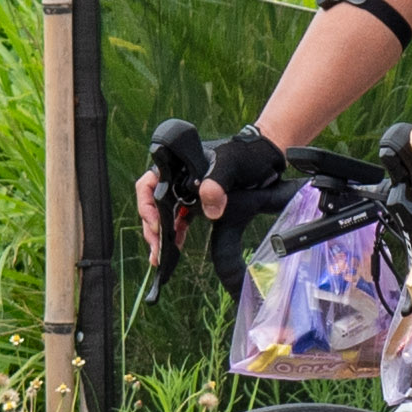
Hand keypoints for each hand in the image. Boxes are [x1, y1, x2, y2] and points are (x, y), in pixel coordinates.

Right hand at [138, 126, 283, 262]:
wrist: (265, 159)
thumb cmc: (246, 154)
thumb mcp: (231, 165)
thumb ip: (217, 183)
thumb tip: (210, 210)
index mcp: (177, 164)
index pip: (148, 184)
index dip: (147, 206)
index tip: (157, 225)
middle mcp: (177, 177)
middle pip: (153, 203)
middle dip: (152, 228)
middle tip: (156, 250)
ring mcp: (186, 191)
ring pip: (164, 214)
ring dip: (161, 235)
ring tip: (159, 257)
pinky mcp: (198, 202)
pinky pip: (180, 220)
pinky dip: (176, 234)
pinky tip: (176, 248)